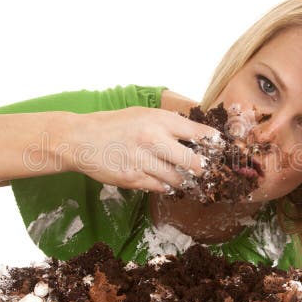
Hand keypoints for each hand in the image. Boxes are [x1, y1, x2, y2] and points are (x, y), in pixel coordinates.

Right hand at [67, 107, 220, 192]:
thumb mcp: (143, 114)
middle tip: (204, 169)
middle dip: (202, 168)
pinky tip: (162, 178)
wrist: (82, 139)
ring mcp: (143, 161)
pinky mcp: (133, 179)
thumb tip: (196, 134)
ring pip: (178, 179)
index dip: (213, 143)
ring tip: (182, 175)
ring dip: (183, 179)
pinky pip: (160, 187)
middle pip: (193, 162)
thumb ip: (168, 123)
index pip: (198, 133)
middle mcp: (153, 140)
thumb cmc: (114, 125)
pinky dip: (165, 184)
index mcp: (158, 120)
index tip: (219, 147)